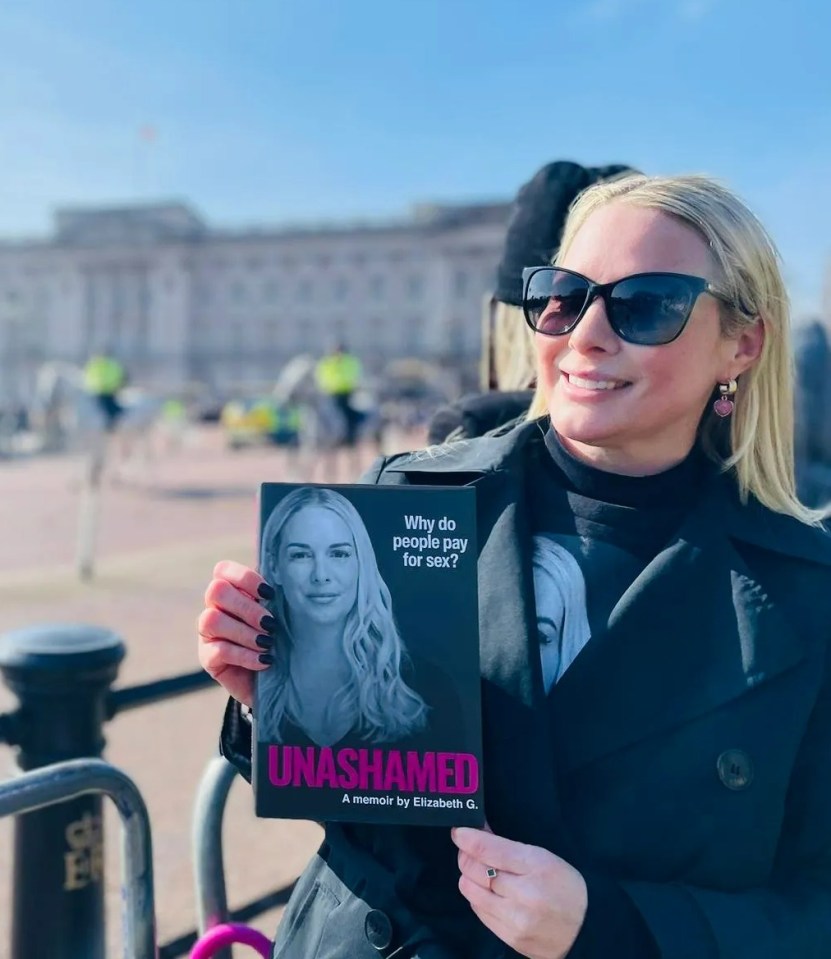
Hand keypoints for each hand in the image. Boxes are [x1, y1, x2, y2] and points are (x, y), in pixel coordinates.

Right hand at [197, 560, 276, 705]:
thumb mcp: (280, 616)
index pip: (223, 569)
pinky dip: (245, 655)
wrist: (274, 680)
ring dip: (244, 632)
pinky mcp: (207, 657)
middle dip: (246, 607)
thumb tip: (295, 585)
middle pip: (216, 590)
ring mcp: (207, 632)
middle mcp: (215, 607)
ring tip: (267, 643)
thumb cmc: (280, 640)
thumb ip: (278, 599)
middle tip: (270, 624)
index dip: (245, 578)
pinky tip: (264, 660)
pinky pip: (219, 650)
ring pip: (212, 620)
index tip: (269, 594)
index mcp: (232, 590)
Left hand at [451, 826, 586, 958]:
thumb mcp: (544, 858)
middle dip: (466, 855)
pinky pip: (478, 911)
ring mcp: (515, 920)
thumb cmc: (565, 887)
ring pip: (470, 890)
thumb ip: (507, 846)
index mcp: (536, 866)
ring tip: (480, 871)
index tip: (458, 830)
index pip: (488, 849)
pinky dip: (478, 897)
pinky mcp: (509, 938)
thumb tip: (477, 831)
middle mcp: (524, 894)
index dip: (467, 837)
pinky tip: (490, 892)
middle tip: (470, 848)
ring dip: (469, 877)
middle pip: (473, 869)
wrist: (586, 931)